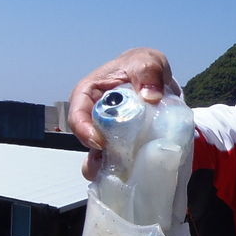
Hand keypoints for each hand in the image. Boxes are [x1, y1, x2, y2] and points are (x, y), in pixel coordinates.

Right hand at [68, 48, 175, 177]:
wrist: (158, 81)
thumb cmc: (143, 68)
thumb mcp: (147, 62)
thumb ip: (149, 72)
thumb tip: (150, 96)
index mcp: (89, 95)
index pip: (77, 115)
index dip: (84, 131)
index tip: (100, 143)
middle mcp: (94, 118)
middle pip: (88, 143)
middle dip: (98, 157)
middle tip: (115, 164)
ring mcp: (108, 134)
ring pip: (101, 158)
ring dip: (111, 168)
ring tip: (126, 173)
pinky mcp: (123, 146)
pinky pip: (120, 162)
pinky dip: (128, 169)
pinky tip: (140, 172)